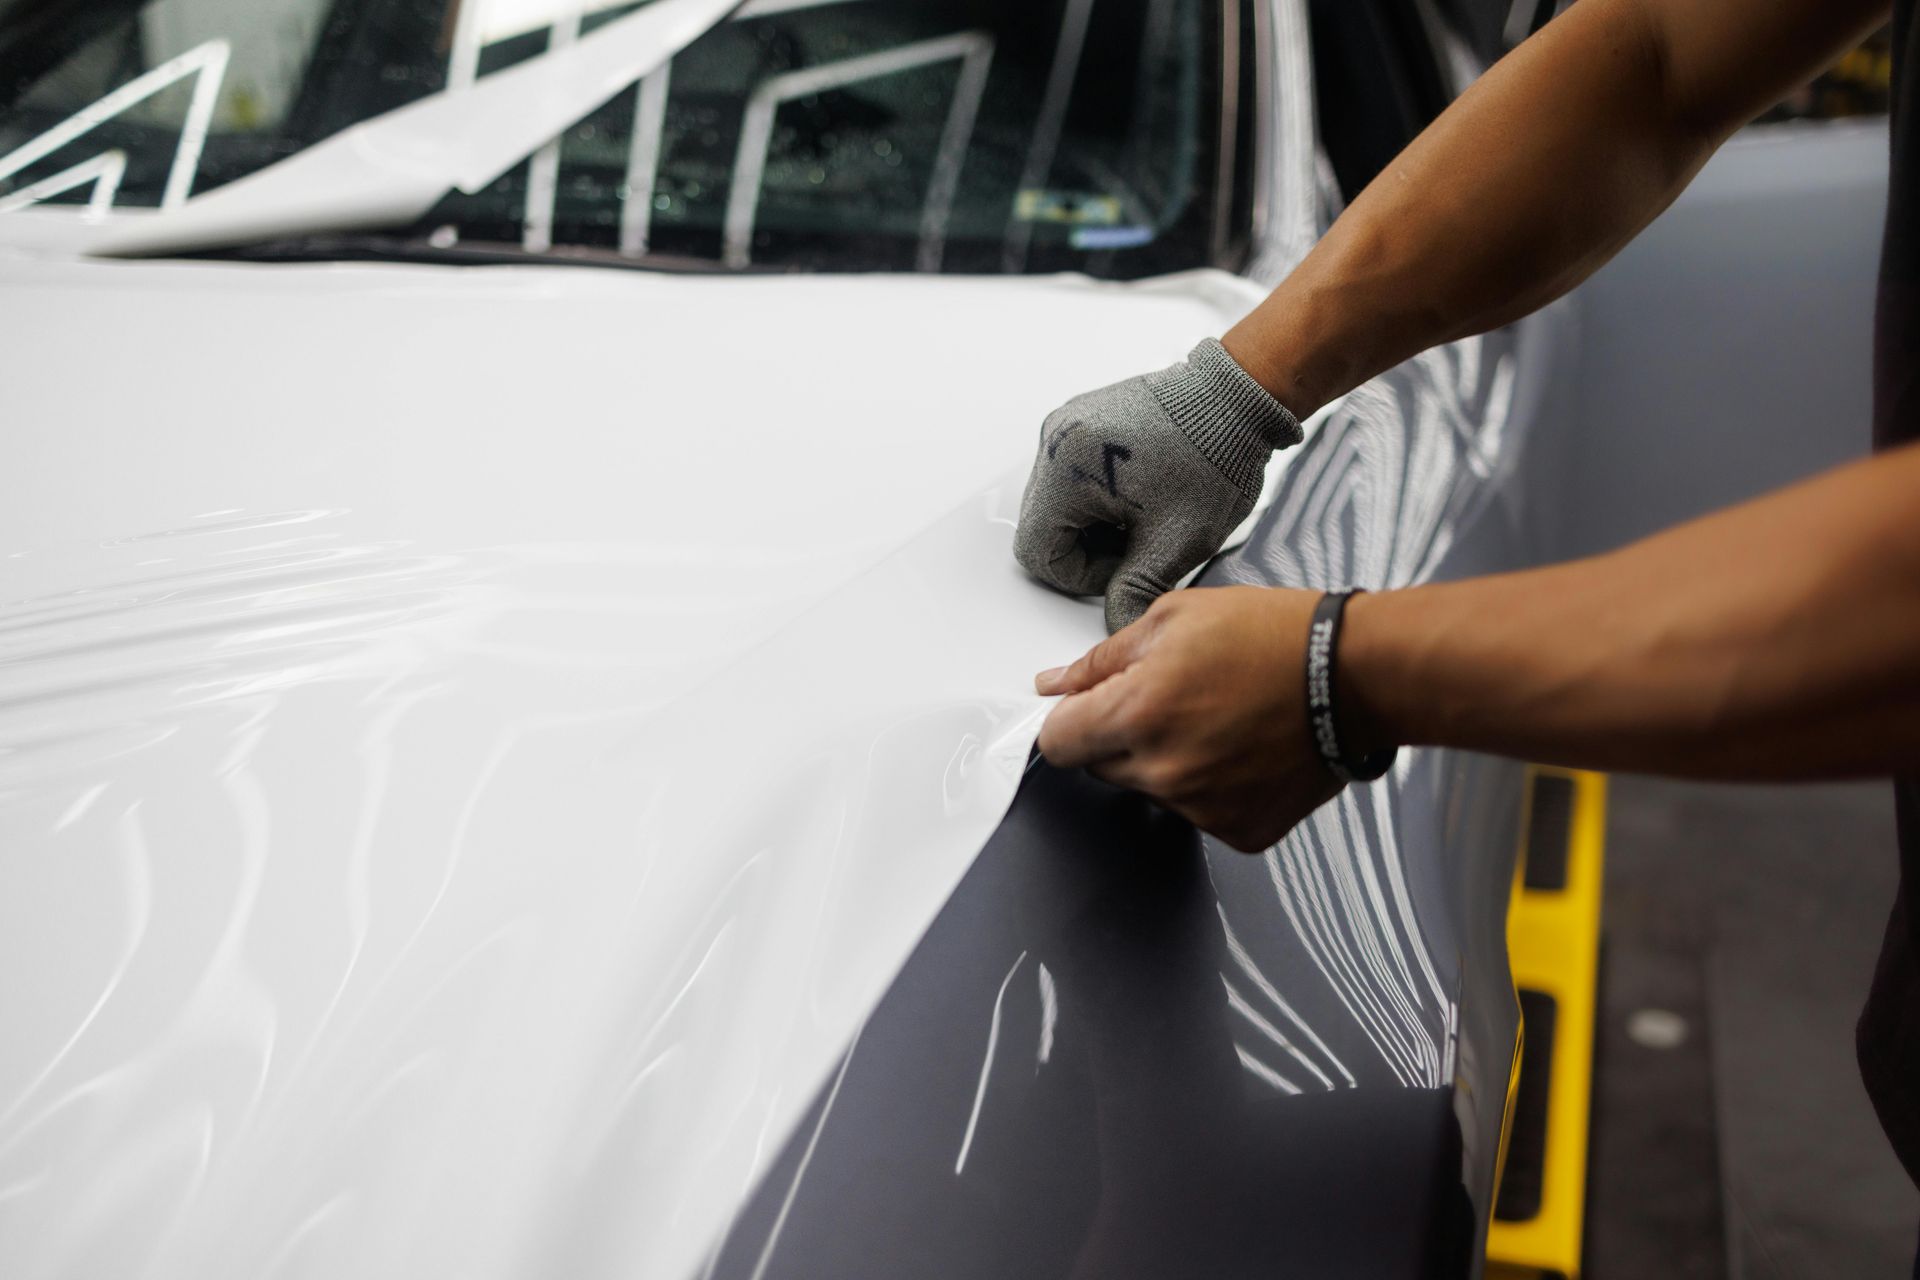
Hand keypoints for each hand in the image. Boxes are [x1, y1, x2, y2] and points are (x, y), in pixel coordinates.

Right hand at [1014, 339, 1301, 632]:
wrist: (1238, 399)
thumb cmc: (1213, 454)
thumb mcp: (1173, 540)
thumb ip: (1134, 591)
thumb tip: (1118, 623)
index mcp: (1066, 468)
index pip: (1038, 552)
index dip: (1081, 576)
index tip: (1124, 567)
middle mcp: (1057, 440)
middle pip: (1044, 526)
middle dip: (1088, 548)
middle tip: (1138, 543)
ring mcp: (1069, 425)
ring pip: (1059, 503)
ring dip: (1094, 523)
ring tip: (1143, 516)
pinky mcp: (1086, 420)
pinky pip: (1073, 475)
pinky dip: (1100, 497)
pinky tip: (1140, 495)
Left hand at [1034, 586, 1349, 851]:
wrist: (1353, 676)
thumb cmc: (1275, 638)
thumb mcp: (1175, 618)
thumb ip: (1103, 659)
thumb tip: (1056, 684)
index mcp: (1140, 713)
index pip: (1057, 742)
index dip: (1069, 719)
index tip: (1087, 708)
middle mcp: (1166, 771)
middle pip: (1100, 767)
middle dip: (1120, 734)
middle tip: (1172, 698)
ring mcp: (1203, 808)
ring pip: (1150, 790)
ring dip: (1167, 760)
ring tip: (1217, 717)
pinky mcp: (1239, 830)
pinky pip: (1197, 812)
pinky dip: (1209, 786)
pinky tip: (1239, 748)